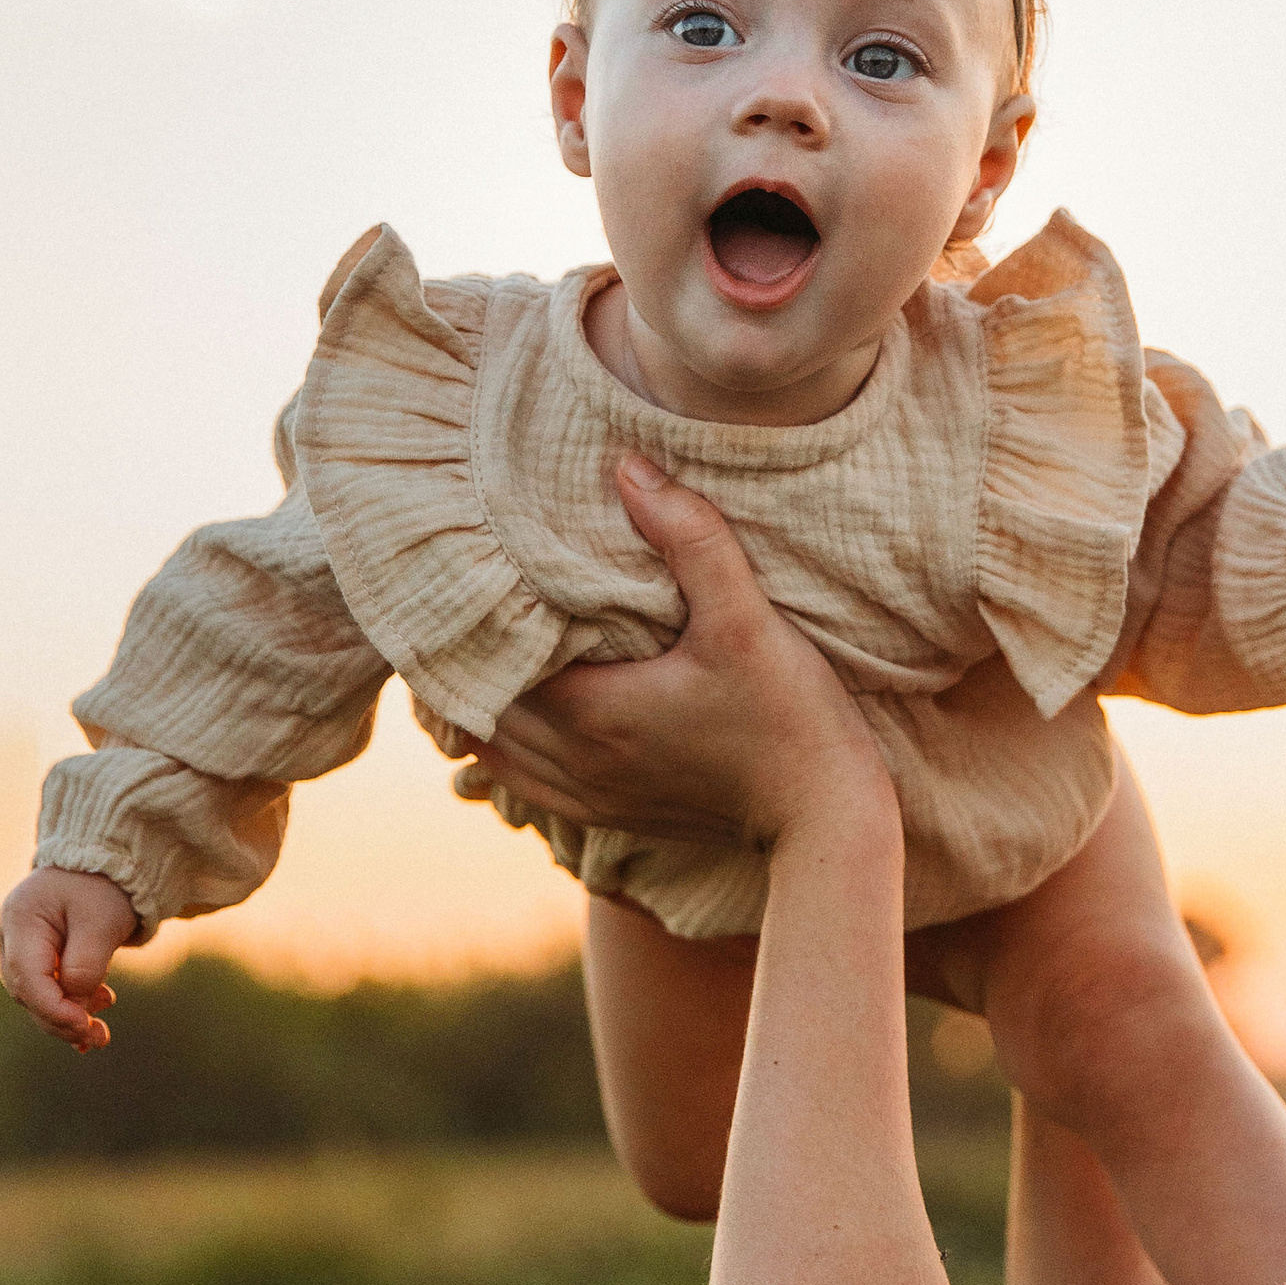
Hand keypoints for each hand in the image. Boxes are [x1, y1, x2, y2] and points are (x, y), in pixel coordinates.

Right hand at [0, 867, 139, 1051]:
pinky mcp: (40, 956)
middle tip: (97, 1037)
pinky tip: (91, 1023)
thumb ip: (86, 963)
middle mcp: (13, 936)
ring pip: (38, 996)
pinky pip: (48, 989)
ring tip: (100, 1035)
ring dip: (68, 1018)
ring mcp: (23, 947)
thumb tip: (75, 1004)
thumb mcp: (102, 920)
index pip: (28, 977)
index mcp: (21, 920)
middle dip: (61, 1020)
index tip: (84, 1023)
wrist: (106, 861)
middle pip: (29, 992)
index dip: (53, 1008)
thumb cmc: (103, 885)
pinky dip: (69, 1007)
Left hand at [466, 457, 888, 845]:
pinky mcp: (612, 814)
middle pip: (482, 704)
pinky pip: (526, 786)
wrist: (825, 817)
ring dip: (480, 703)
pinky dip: (502, 752)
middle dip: (469, 656)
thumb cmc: (790, 714)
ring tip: (472, 654)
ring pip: (495, 751)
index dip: (475, 615)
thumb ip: (691, 539)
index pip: (494, 658)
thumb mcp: (746, 618)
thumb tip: (628, 467)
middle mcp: (576, 759)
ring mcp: (591, 795)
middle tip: (459, 600)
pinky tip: (504, 726)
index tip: (469, 569)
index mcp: (592, 709)